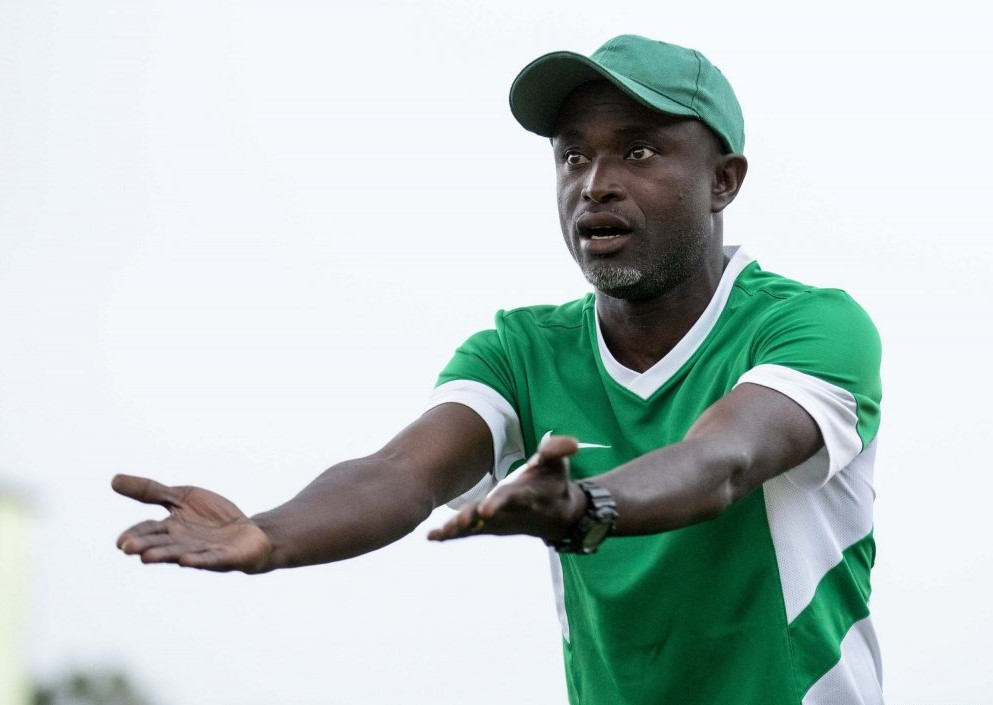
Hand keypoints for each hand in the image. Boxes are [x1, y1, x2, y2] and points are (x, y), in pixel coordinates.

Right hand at [112, 474, 271, 572]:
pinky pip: (211, 559)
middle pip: (162, 544)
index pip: (149, 531)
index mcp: (171, 529)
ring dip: (165, 556)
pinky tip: (187, 562)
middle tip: (128, 548)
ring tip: (147, 557)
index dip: (135, 535)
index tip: (120, 542)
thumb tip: (113, 479)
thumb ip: (151, 491)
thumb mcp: (181, 497)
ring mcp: (204, 552)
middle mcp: (183, 544)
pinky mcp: (225, 557)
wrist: (247, 533)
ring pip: (182, 553)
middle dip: (146, 546)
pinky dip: (199, 560)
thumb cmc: (211, 518)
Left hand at [427, 435, 585, 543]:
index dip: (500, 502)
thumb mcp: (559, 465)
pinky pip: (469, 533)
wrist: (558, 516)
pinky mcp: (490, 527)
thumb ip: (558, 451)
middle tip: (459, 522)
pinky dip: (451, 535)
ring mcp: (500, 523)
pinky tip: (431, 537)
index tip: (486, 508)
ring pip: (477, 528)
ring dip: (459, 530)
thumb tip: (572, 443)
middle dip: (475, 519)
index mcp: (528, 496)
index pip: (513, 498)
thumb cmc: (555, 483)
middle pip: (490, 516)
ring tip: (440, 533)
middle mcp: (511, 512)